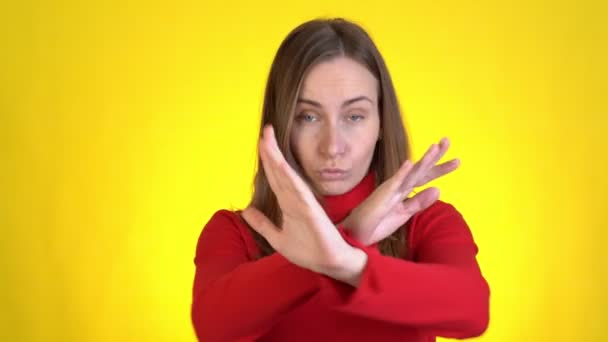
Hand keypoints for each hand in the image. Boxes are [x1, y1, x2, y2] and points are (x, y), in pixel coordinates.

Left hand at [241, 124, 357, 278]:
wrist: (331, 264)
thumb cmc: (309, 251)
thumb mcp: (277, 238)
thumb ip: (262, 224)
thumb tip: (245, 210)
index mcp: (288, 203)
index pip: (275, 176)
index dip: (267, 159)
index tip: (261, 141)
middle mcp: (295, 199)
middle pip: (279, 170)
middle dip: (271, 151)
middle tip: (265, 130)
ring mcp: (303, 203)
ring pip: (286, 175)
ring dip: (277, 157)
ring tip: (269, 139)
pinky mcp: (311, 211)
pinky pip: (298, 191)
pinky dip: (290, 177)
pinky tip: (281, 165)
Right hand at [340, 137, 459, 245]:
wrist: (358, 232)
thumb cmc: (379, 222)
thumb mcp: (405, 213)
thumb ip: (420, 202)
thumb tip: (438, 189)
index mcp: (406, 191)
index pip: (426, 177)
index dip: (440, 168)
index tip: (456, 161)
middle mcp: (400, 186)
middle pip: (421, 170)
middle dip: (435, 156)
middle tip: (447, 141)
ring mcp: (391, 189)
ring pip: (411, 173)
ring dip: (423, 161)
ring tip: (435, 148)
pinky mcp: (383, 195)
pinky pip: (394, 183)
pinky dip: (402, 173)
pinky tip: (410, 163)